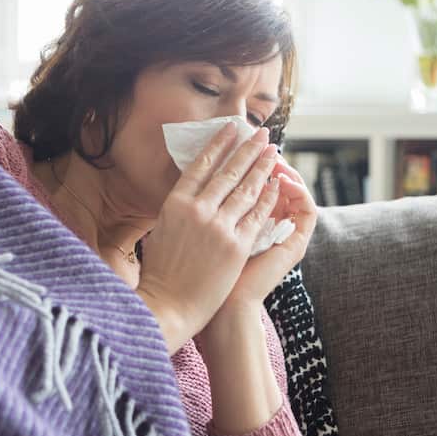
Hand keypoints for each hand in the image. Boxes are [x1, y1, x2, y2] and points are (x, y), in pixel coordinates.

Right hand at [135, 121, 283, 351]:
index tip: (231, 130)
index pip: (201, 165)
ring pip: (246, 189)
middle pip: (228, 172)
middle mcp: (197, 210)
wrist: (169, 306)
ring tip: (273, 151)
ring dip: (262, 167)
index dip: (219, 145)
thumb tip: (190, 193)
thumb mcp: (160, 231)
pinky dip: (268, 197)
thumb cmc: (160, 273)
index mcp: (175, 204)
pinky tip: (276, 184)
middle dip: (248, 149)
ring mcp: (219, 227)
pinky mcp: (236, 246)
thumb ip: (178, 210)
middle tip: (261, 133)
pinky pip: (257, 215)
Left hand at [197, 159, 317, 339]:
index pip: (255, 185)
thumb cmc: (203, 278)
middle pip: (276, 183)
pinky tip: (283, 177)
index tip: (235, 141)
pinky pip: (306, 209)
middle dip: (265, 159)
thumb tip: (198, 177)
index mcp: (250, 225)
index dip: (247, 162)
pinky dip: (297, 190)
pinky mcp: (296, 245)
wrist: (222, 310)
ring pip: (295, 192)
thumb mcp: (204, 233)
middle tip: (258, 138)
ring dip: (284, 169)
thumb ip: (209, 209)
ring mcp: (286, 236)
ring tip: (271, 153)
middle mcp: (272, 228)